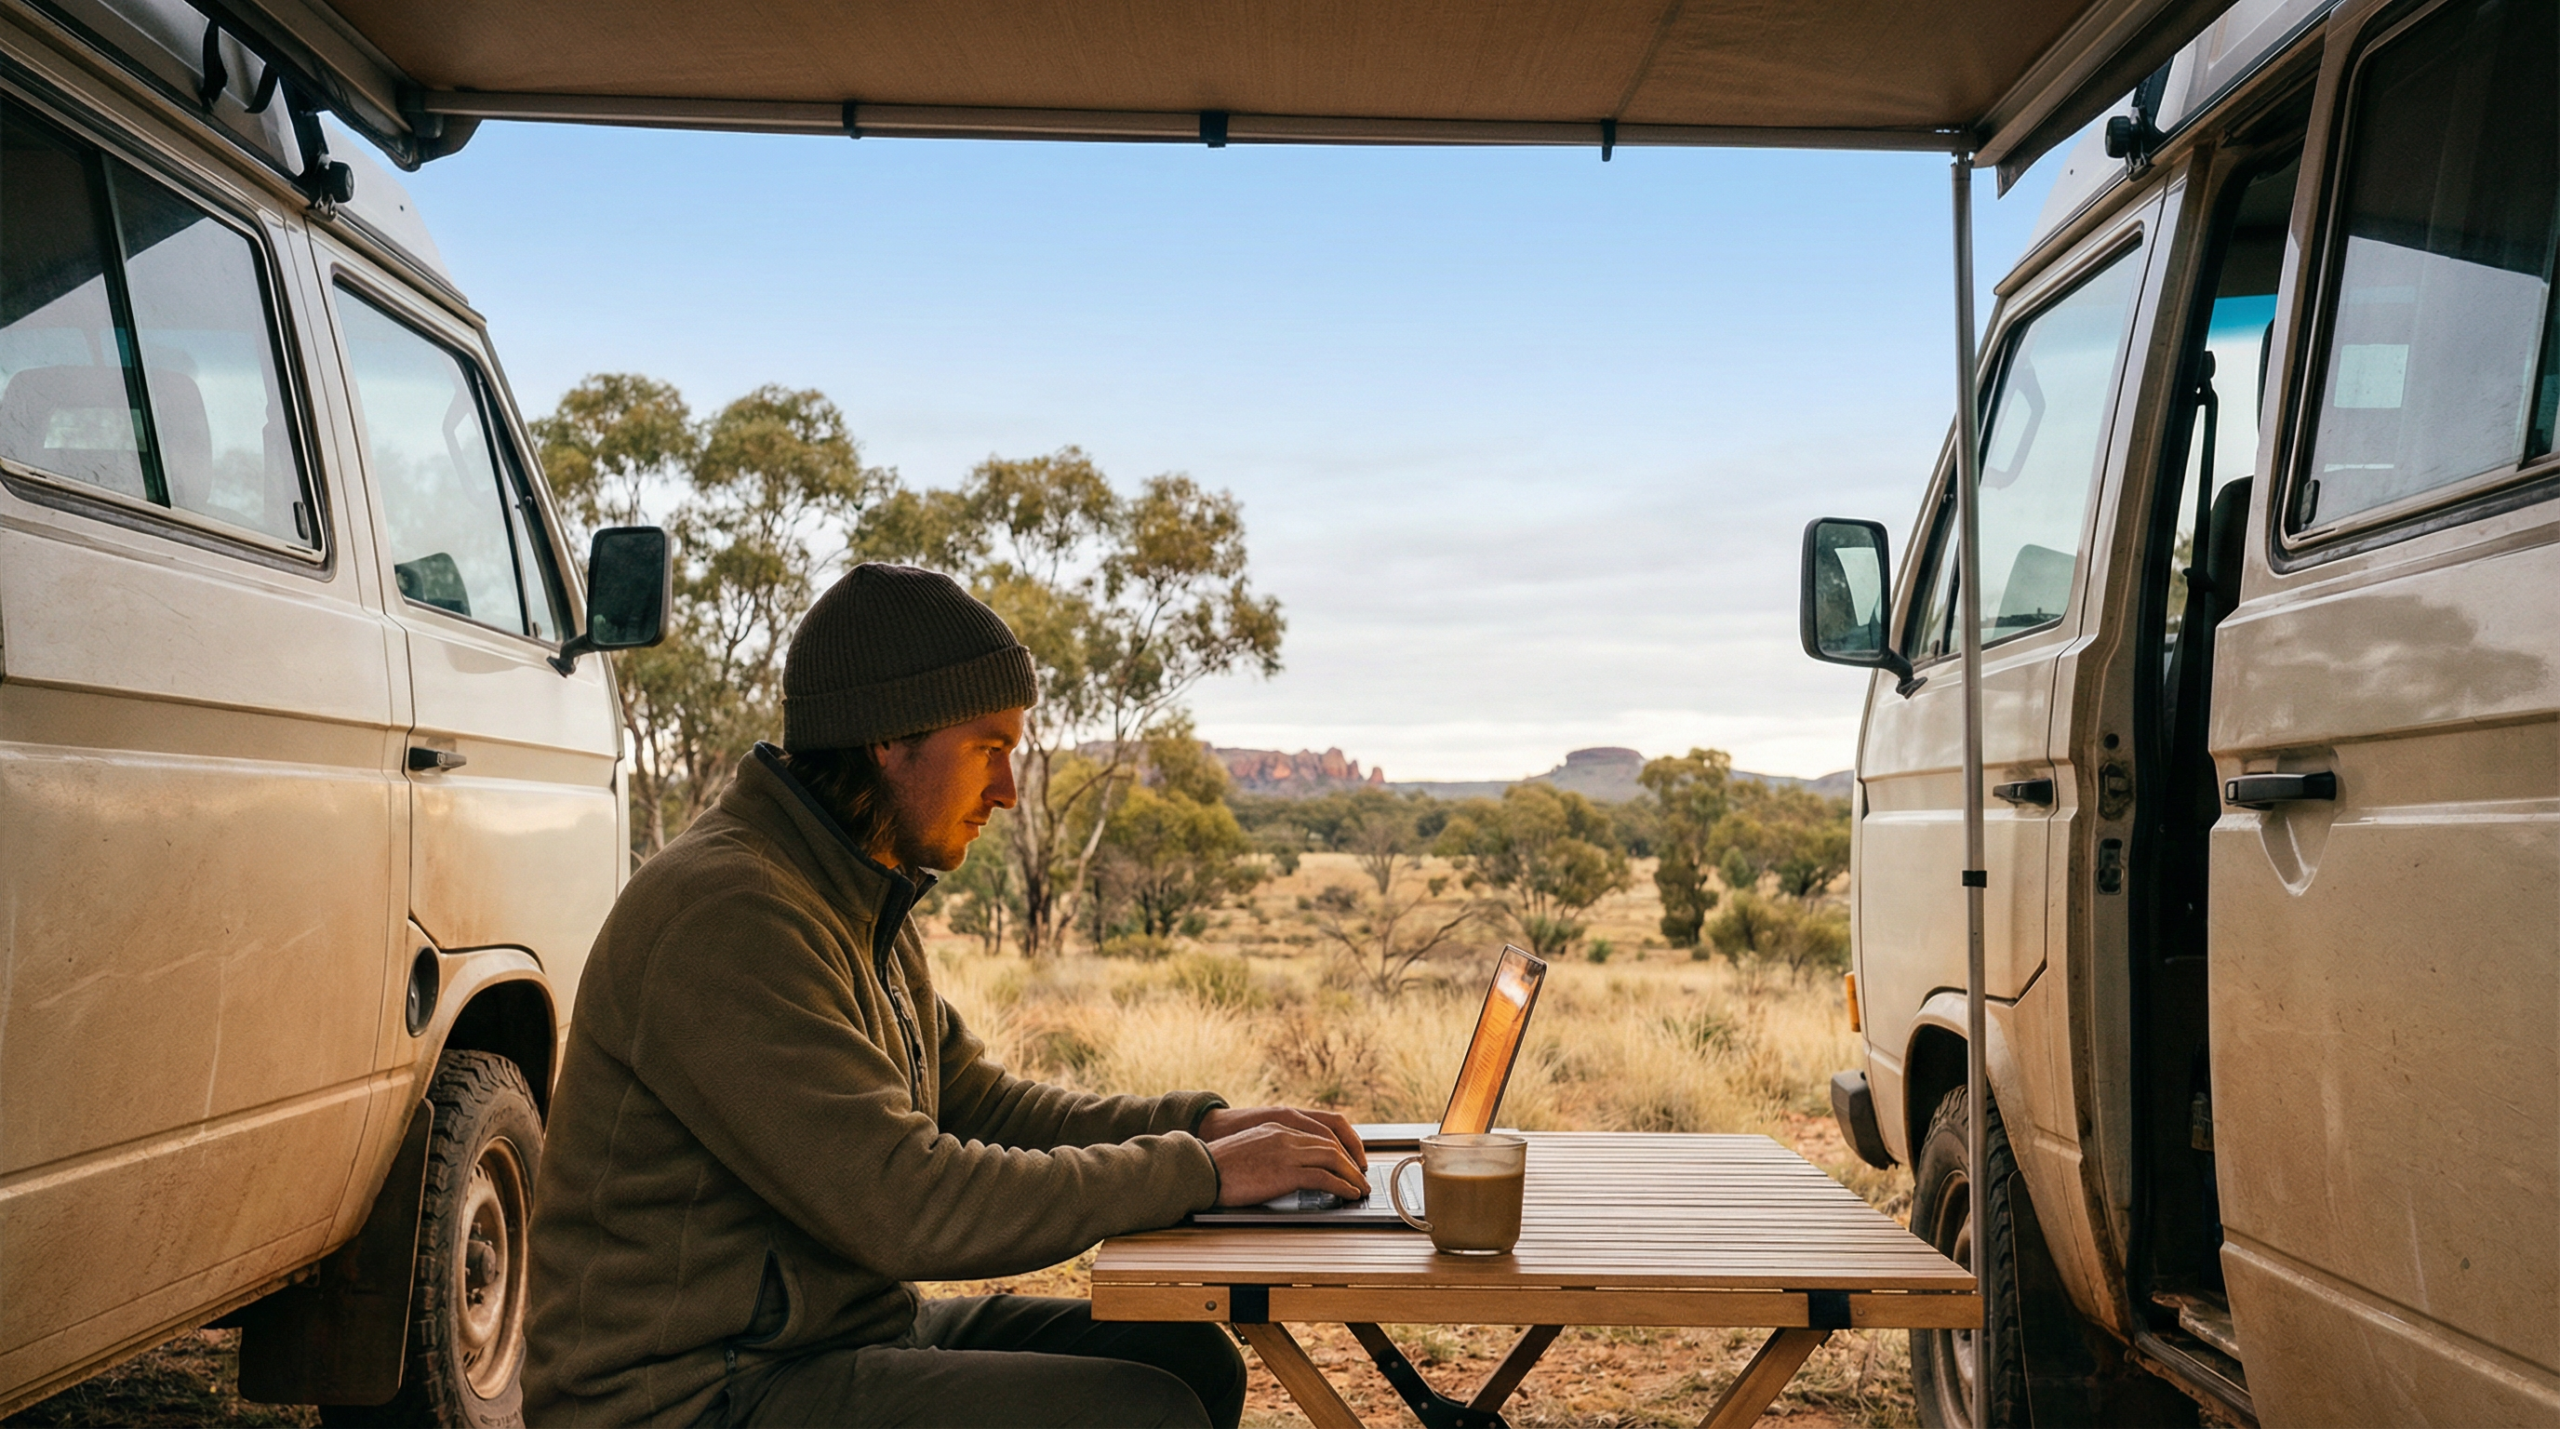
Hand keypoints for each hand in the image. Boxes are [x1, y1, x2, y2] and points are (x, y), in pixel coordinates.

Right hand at [1197, 1106, 1367, 1170]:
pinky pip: (1324, 1177)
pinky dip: (1342, 1185)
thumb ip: (1269, 1151)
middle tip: (1362, 1176)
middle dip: (1352, 1161)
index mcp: (1277, 1126)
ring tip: (1361, 1187)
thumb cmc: (1216, 1164)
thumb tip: (1282, 1168)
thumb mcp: (1248, 1148)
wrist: (1200, 1167)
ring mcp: (1286, 1151)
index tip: (1349, 1160)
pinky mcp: (1285, 1171)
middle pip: (1332, 1144)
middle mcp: (1285, 1134)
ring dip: (1352, 1175)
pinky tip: (1349, 1193)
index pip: (1320, 1132)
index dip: (1340, 1147)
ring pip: (1333, 1158)